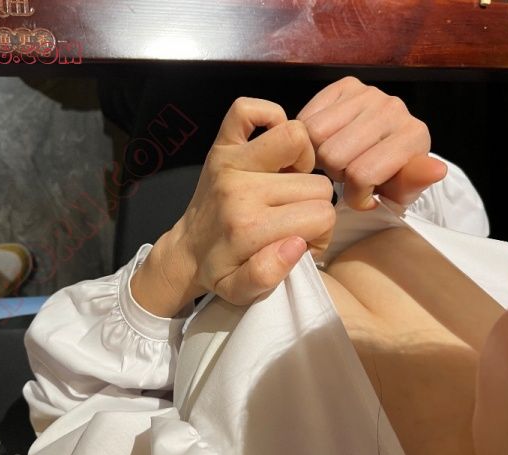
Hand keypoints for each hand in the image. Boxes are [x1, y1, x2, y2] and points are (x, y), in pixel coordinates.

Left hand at [131, 97, 334, 314]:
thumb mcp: (241, 290)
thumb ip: (269, 274)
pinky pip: (247, 110)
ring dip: (302, 164)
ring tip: (287, 186)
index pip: (322, 215)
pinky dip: (268, 118)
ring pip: (298, 140)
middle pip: (317, 183)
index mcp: (249, 227)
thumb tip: (298, 242)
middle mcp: (240, 190)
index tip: (302, 242)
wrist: (185, 252)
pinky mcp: (220, 146)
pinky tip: (272, 151)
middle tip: (292, 219)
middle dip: (313, 205)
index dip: (321, 233)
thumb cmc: (220, 271)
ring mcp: (228, 162)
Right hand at [298, 76, 446, 209]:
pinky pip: (308, 116)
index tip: (364, 197)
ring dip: (319, 155)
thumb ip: (415, 183)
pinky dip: (309, 138)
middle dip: (335, 173)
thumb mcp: (403, 190)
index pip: (361, 174)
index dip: (355, 195)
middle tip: (348, 174)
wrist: (387, 150)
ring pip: (315, 134)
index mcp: (413, 136)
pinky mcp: (346, 85)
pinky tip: (326, 143)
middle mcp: (393, 108)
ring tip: (338, 159)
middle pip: (333, 154)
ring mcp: (369, 93)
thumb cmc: (392, 176)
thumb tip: (438, 170)